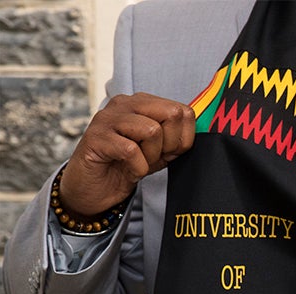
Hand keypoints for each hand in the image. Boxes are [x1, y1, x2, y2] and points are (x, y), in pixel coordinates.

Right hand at [61, 93, 195, 216]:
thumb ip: (178, 138)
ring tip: (137, 162)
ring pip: (152, 131)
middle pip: (172, 114)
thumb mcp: (161, 151)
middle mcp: (124, 103)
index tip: (166, 151)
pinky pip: (132, 151)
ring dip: (151, 156)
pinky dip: (137, 168)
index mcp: (142, 102)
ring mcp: (108, 118)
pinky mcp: (96, 137)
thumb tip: (199, 127)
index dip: (182, 138)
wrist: (96, 189)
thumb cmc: (128, 165)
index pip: (183, 110)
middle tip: (153, 157)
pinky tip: (128, 169)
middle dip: (170, 144)